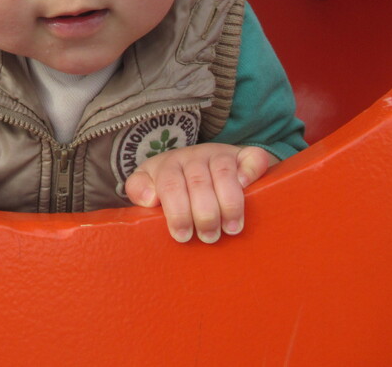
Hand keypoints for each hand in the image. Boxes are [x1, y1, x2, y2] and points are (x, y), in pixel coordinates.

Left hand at [125, 143, 273, 242]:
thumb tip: (150, 198)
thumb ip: (139, 189)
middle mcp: (194, 157)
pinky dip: (252, 172)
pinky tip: (248, 190)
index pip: (170, 185)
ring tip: (230, 229)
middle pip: (198, 183)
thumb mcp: (149, 184)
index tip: (182, 236)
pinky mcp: (244, 155)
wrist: (201, 164)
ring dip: (229, 203)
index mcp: (169, 165)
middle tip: (209, 237)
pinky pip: (252, 158)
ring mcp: (220, 154)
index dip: (177, 212)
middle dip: (204, 214)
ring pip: (224, 173)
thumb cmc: (173, 186)